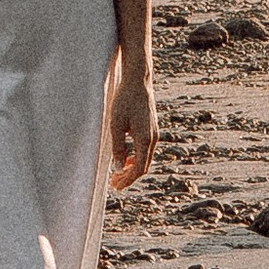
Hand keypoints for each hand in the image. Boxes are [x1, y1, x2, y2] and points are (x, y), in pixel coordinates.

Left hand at [108, 70, 156, 190]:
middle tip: (114, 184)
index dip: (127, 179)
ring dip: (132, 168)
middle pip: (143, 166)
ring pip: (145, 158)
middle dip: (129, 177)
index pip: (139, 168)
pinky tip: (125, 158)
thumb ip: (117, 147)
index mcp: (145, 140)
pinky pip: (145, 150)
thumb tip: (118, 168)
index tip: (115, 186)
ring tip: (117, 174)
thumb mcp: (116, 125)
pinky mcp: (152, 128)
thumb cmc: (124, 101)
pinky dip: (136, 158)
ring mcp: (154, 133)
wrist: (138, 82)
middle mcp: (153, 139)